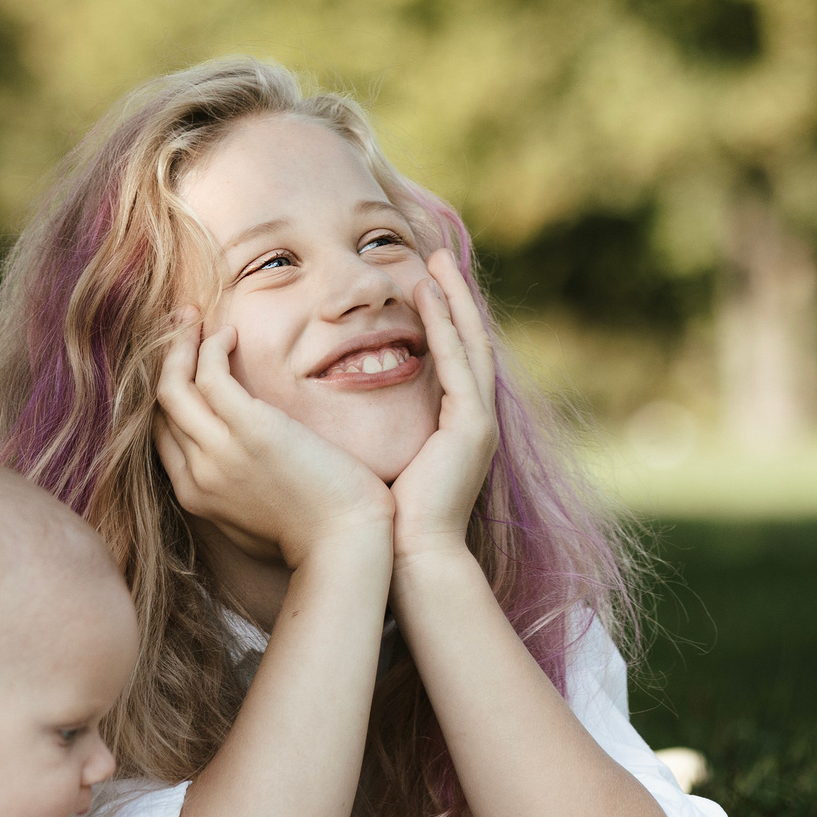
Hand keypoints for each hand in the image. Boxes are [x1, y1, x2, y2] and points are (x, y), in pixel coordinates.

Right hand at [154, 313, 394, 568]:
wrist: (345, 543)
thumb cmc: (315, 532)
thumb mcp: (255, 520)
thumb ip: (232, 491)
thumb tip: (232, 468)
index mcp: (194, 495)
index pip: (162, 431)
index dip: (167, 392)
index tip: (181, 362)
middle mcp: (196, 474)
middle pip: (160, 405)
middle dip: (163, 359)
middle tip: (179, 326)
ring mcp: (218, 452)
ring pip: (173, 385)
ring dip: (178, 344)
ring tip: (194, 318)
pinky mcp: (250, 430)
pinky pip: (210, 374)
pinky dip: (211, 347)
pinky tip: (228, 333)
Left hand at [389, 250, 498, 562]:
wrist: (412, 560)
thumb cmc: (389, 520)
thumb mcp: (383, 459)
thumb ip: (376, 430)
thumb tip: (337, 411)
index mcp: (455, 427)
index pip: (452, 358)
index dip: (441, 318)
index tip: (421, 283)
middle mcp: (474, 419)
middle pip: (468, 341)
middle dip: (454, 297)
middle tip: (436, 256)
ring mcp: (479, 422)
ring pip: (470, 344)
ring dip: (454, 300)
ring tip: (436, 261)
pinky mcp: (473, 428)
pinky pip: (458, 364)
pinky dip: (445, 328)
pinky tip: (428, 297)